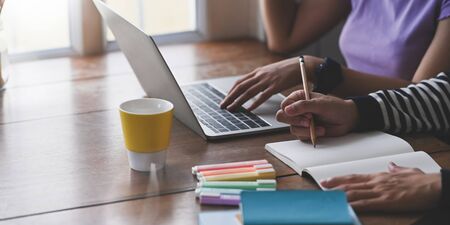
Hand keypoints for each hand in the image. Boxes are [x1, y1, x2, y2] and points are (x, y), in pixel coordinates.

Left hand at [220, 56, 322, 110]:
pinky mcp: (276, 86)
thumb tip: (253, 85)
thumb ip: (261, 78)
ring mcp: (267, 80)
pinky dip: (254, 103)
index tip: (226, 98)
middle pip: (240, 87)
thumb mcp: (270, 71)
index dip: (231, 91)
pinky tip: (249, 109)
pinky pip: (263, 96)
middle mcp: (260, 75)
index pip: (240, 81)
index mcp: (258, 72)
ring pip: (248, 92)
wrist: (301, 65)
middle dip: (230, 97)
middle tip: (223, 106)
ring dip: (238, 101)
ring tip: (232, 109)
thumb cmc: (287, 70)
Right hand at [276, 90, 357, 139]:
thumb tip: (287, 110)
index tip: (306, 113)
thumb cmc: (336, 107)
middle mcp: (297, 109)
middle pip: (283, 117)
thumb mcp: (320, 104)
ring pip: (292, 128)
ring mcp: (300, 120)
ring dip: (305, 129)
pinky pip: (300, 136)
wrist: (347, 119)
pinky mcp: (304, 131)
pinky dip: (310, 134)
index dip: (291, 111)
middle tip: (309, 121)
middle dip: (296, 121)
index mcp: (298, 98)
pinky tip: (320, 130)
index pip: (284, 105)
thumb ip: (303, 106)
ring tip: (318, 126)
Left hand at [321, 163, 441, 211]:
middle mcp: (377, 182)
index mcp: (381, 176)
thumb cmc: (423, 182)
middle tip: (321, 186)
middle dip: (335, 185)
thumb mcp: (407, 172)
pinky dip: (354, 205)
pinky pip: (367, 203)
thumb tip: (390, 165)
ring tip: (328, 196)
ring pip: (355, 192)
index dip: (340, 178)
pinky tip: (346, 206)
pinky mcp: (387, 201)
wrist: (435, 186)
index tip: (329, 180)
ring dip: (340, 195)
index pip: (355, 176)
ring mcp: (381, 191)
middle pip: (351, 183)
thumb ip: (396, 169)